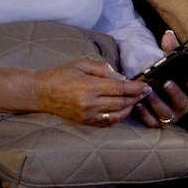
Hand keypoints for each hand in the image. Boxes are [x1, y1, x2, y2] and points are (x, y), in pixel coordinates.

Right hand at [34, 57, 150, 125]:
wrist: (41, 92)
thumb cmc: (61, 74)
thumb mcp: (82, 64)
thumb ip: (103, 69)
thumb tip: (122, 78)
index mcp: (89, 87)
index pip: (120, 89)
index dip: (135, 88)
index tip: (146, 86)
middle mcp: (90, 104)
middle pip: (121, 102)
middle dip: (136, 97)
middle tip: (146, 92)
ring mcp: (88, 116)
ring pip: (117, 115)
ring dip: (130, 108)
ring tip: (136, 100)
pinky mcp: (85, 123)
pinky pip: (107, 122)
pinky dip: (118, 116)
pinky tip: (123, 109)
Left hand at [134, 30, 187, 127]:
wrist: (153, 90)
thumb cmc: (165, 75)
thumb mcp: (169, 62)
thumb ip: (170, 49)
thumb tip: (167, 35)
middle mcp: (183, 105)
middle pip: (182, 103)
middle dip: (174, 93)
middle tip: (166, 82)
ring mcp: (170, 115)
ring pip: (166, 113)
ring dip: (157, 103)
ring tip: (149, 92)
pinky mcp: (157, 122)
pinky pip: (152, 121)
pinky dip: (145, 113)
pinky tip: (138, 104)